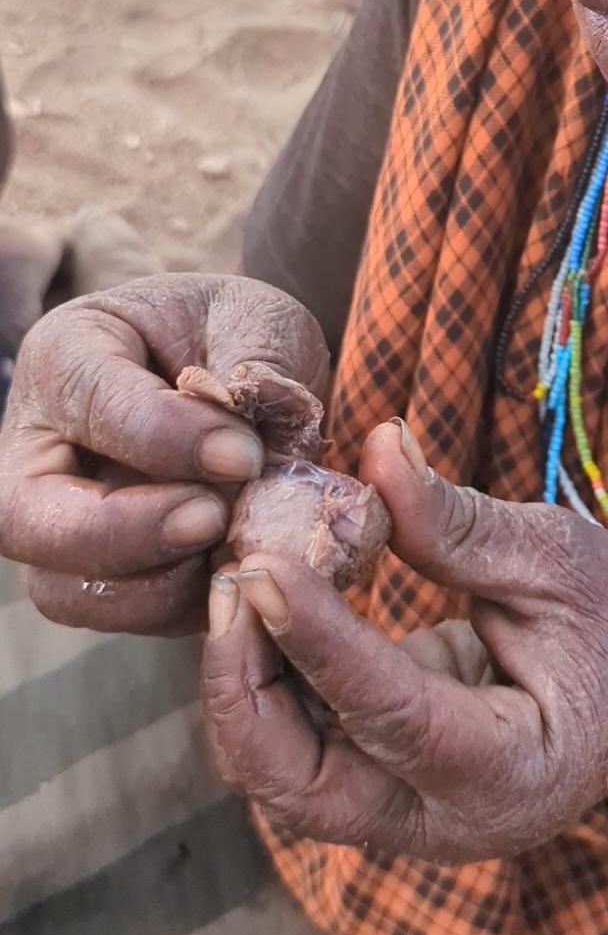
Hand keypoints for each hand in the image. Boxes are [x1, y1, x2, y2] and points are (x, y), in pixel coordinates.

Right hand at [0, 274, 328, 635]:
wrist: (239, 369)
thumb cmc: (234, 332)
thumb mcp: (255, 317)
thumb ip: (253, 363)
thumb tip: (245, 450)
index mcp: (65, 355)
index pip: (90, 404)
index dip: (167, 439)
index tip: (245, 455)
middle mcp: (35, 446)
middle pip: (25, 516)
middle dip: (124, 532)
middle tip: (213, 520)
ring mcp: (57, 521)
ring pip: (65, 588)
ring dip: (159, 584)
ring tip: (237, 546)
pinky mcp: (101, 576)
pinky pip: (125, 618)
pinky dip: (188, 607)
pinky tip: (243, 570)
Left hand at [201, 420, 607, 860]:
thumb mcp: (561, 562)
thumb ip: (460, 525)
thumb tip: (379, 446)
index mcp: (512, 772)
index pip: (393, 715)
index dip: (319, 641)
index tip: (261, 567)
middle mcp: (444, 820)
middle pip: (303, 788)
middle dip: (246, 689)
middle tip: (232, 579)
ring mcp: (402, 817)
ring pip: (278, 775)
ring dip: (242, 681)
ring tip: (239, 578)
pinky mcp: (374, 789)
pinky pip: (291, 747)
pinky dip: (263, 679)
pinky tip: (261, 601)